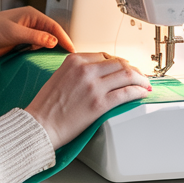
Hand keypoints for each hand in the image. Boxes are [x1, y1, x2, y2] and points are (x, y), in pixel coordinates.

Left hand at [0, 7, 74, 62]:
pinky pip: (36, 50)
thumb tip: (53, 41)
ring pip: (45, 43)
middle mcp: (31, 24)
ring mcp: (26, 35)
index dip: (64, 38)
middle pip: (52, 34)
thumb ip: (34, 36)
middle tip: (68, 58)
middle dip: (60, 45)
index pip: (54, 26)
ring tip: (58, 62)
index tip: (72, 50)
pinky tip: (43, 62)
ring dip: (50, 52)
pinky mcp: (21, 45)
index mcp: (31, 15)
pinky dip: (41, 55)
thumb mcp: (13, 32)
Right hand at [26, 52, 151, 148]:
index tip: (124, 68)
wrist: (39, 126)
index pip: (104, 56)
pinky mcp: (99, 103)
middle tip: (139, 76)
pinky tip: (142, 93)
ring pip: (127, 75)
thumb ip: (78, 71)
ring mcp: (93, 86)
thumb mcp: (59, 76)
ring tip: (145, 84)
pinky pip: (127, 92)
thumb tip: (98, 73)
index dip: (118, 62)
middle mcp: (85, 70)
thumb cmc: (46, 107)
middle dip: (132, 69)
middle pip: (119, 63)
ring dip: (140, 79)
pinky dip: (138, 91)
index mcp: (74, 61)